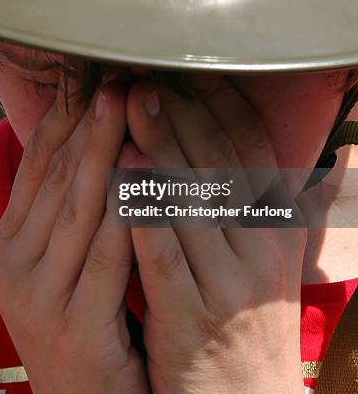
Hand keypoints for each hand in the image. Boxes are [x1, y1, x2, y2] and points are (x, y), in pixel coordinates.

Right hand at [0, 81, 150, 393]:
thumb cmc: (88, 322)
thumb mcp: (66, 260)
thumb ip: (73, 206)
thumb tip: (98, 141)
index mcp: (8, 244)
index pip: (38, 165)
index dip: (66, 118)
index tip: (93, 78)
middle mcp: (11, 265)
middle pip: (57, 177)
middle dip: (90, 123)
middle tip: (116, 77)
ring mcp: (36, 297)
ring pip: (78, 207)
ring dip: (105, 150)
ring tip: (127, 104)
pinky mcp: (72, 327)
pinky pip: (104, 255)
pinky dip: (126, 209)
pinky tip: (145, 171)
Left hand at [122, 75, 306, 393]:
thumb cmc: (243, 322)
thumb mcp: (261, 260)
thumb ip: (250, 203)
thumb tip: (248, 145)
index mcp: (275, 228)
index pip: (250, 149)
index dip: (217, 104)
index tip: (183, 71)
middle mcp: (260, 248)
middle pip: (218, 162)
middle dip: (177, 113)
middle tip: (141, 76)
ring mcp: (228, 284)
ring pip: (192, 200)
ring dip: (158, 147)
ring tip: (128, 106)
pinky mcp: (192, 319)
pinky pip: (166, 256)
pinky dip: (144, 210)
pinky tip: (120, 174)